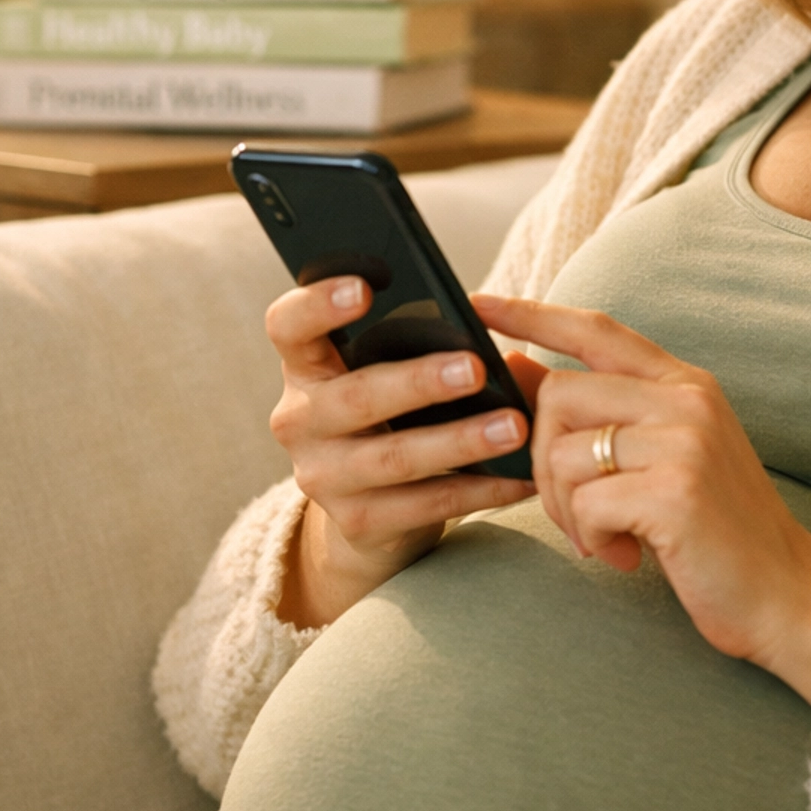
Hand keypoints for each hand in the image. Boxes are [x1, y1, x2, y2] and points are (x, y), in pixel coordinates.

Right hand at [266, 275, 543, 629]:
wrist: (373, 512)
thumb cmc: (393, 414)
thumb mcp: (384, 373)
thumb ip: (408, 341)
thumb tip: (478, 316)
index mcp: (306, 367)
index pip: (288, 326)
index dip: (318, 304)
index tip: (364, 287)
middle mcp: (300, 420)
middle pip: (354, 396)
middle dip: (418, 382)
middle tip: (475, 367)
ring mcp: (323, 476)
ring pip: (394, 457)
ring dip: (461, 441)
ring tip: (515, 426)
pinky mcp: (357, 522)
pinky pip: (426, 505)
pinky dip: (481, 490)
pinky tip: (521, 477)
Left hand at [479, 296, 810, 734]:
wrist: (788, 596)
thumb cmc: (717, 534)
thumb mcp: (663, 459)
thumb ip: (604, 416)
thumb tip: (517, 371)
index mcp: (685, 384)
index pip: (596, 330)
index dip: (534, 314)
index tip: (478, 303)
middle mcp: (687, 400)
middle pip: (559, 397)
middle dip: (540, 462)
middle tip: (575, 513)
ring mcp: (685, 442)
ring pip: (563, 454)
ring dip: (565, 510)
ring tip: (606, 538)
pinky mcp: (676, 492)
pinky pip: (585, 503)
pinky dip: (591, 539)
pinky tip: (627, 556)